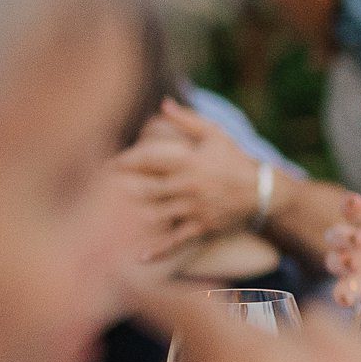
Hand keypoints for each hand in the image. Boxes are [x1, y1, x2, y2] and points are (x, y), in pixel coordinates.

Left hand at [114, 100, 264, 260]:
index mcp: (188, 160)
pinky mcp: (201, 227)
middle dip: (120, 190)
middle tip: (94, 193)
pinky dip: (158, 251)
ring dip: (132, 217)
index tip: (104, 164)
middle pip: (145, 188)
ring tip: (107, 219)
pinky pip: (176, 241)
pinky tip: (139, 258)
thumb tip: (163, 103)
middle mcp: (188, 185)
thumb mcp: (216, 134)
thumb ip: (188, 119)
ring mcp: (194, 208)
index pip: (148, 159)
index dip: (123, 161)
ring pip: (155, 213)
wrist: (266, 191)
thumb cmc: (236, 159)